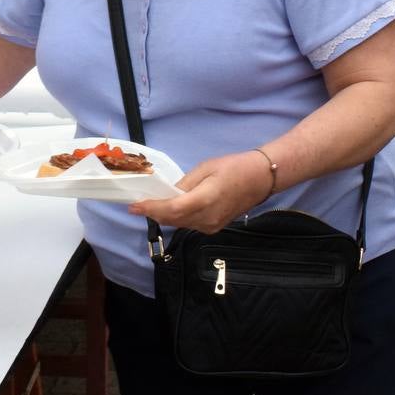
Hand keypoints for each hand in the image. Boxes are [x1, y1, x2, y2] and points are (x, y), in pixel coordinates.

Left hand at [128, 150, 274, 233]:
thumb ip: (186, 183)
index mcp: (205, 199)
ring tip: (150, 206)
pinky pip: (190, 224)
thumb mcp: (206, 168)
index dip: (151, 209)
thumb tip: (169, 192)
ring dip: (164, 216)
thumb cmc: (235, 167)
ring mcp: (211, 226)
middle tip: (137, 206)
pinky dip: (177, 218)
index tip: (134, 206)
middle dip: (153, 213)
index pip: (172, 209)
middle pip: (173, 220)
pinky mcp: (214, 228)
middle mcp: (207, 218)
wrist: (260, 179)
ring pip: (180, 224)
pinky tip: (170, 209)